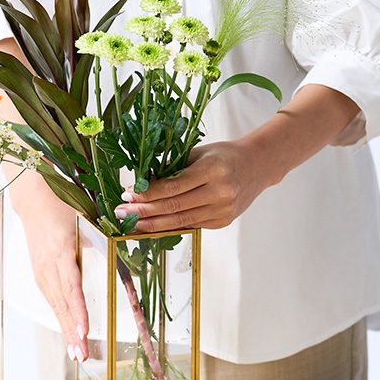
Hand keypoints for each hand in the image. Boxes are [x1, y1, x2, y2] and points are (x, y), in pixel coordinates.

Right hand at [11, 170, 88, 361]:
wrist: (33, 198)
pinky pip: (52, 300)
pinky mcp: (39, 273)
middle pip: (62, 304)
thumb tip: (123, 264)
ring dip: (66, 331)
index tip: (84, 330)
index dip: (77, 310)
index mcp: (60, 252)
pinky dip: (61, 318)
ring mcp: (41, 271)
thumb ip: (102, 243)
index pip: (71, 287)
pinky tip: (69, 333)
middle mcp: (47, 266)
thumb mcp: (85, 220)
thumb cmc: (61, 205)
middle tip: (82, 355)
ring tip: (77, 353)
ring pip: (56, 306)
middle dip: (72, 332)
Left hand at [114, 141, 265, 232]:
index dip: (148, 193)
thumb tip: (141, 184)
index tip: (128, 194)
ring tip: (131, 223)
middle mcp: (220, 192)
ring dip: (152, 224)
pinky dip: (169, 226)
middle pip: (174, 207)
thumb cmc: (223, 155)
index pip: (173, 186)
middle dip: (143, 212)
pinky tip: (152, 225)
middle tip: (121, 212)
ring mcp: (223, 210)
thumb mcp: (198, 153)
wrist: (257, 165)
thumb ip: (172, 169)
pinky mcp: (222, 221)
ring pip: (180, 221)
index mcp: (213, 170)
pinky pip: (190, 225)